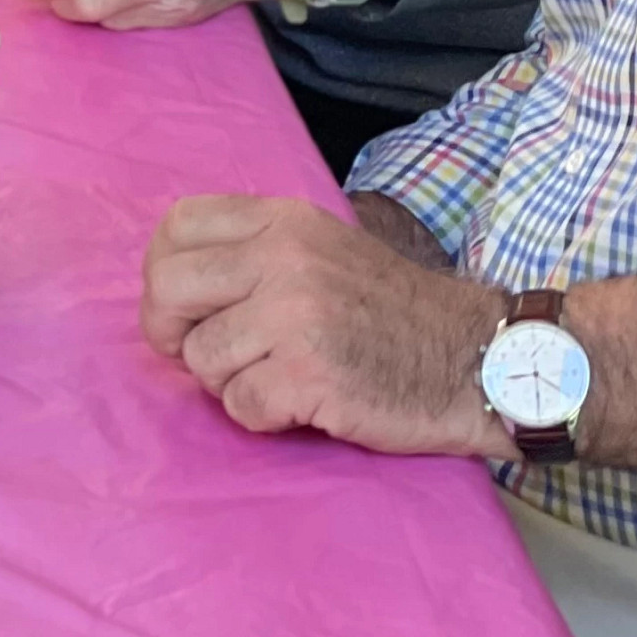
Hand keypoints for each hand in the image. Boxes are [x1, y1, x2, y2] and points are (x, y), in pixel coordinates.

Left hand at [141, 195, 509, 455]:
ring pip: (201, 358)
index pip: (176, 226)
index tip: (186, 309)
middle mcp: (284, 255)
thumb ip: (256, 252)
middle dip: (173, 334)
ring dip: (230, 383)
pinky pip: (240, 406)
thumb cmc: (392, 312)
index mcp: (284, 219)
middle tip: (210, 356)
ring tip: (281, 377)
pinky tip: (303, 404)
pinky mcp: (310, 372)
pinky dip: (264, 417)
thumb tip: (171, 283)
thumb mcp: (322, 249)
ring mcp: (296, 313)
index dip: (163, 274)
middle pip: (167, 288)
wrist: (473, 356)